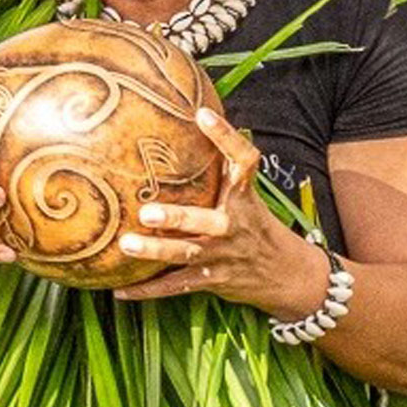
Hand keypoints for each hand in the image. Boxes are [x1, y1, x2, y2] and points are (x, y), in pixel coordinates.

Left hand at [111, 107, 329, 316]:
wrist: (287, 274)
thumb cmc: (254, 224)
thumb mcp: (245, 195)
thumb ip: (220, 168)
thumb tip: (186, 116)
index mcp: (243, 198)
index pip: (243, 162)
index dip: (227, 138)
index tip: (203, 115)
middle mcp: (234, 225)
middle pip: (208, 222)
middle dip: (179, 218)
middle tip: (148, 211)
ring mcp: (223, 256)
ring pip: (187, 255)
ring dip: (156, 251)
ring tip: (126, 244)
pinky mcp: (212, 280)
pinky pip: (176, 287)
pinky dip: (147, 291)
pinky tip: (118, 291)